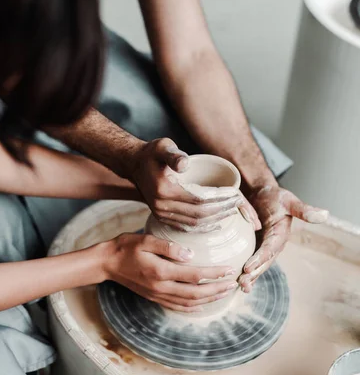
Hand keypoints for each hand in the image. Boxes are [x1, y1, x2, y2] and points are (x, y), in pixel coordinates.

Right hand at [99, 233, 237, 312]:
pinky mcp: (154, 298)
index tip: (229, 269)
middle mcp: (160, 287)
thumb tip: (191, 254)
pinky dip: (194, 306)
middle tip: (234, 284)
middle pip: (196, 294)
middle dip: (217, 290)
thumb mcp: (145, 240)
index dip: (214, 274)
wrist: (106, 263)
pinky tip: (203, 303)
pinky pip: (178, 306)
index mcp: (160, 271)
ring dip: (209, 300)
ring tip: (224, 293)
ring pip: (189, 303)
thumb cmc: (126, 247)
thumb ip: (168, 246)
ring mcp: (157, 295)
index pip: (194, 275)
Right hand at [131, 138, 259, 232]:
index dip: (220, 198)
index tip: (236, 193)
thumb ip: (174, 155)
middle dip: (222, 210)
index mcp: (164, 190)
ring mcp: (160, 214)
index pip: (199, 199)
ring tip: (232, 212)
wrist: (134, 164)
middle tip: (239, 203)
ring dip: (215, 220)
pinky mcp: (161, 217)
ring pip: (194, 223)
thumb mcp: (163, 147)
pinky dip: (203, 227)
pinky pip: (185, 227)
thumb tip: (185, 164)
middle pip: (199, 214)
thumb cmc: (152, 153)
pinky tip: (216, 224)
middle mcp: (161, 206)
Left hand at [239, 185, 328, 291]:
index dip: (260, 259)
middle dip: (254, 273)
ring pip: (258, 264)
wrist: (264, 193)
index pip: (270, 249)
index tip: (248, 267)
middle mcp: (274, 244)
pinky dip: (246, 271)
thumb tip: (324, 215)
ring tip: (241, 286)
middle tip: (242, 283)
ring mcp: (264, 246)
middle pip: (264, 261)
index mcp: (281, 235)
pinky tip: (238, 281)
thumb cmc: (276, 196)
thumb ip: (303, 209)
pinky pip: (252, 260)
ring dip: (250, 276)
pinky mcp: (256, 246)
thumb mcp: (289, 200)